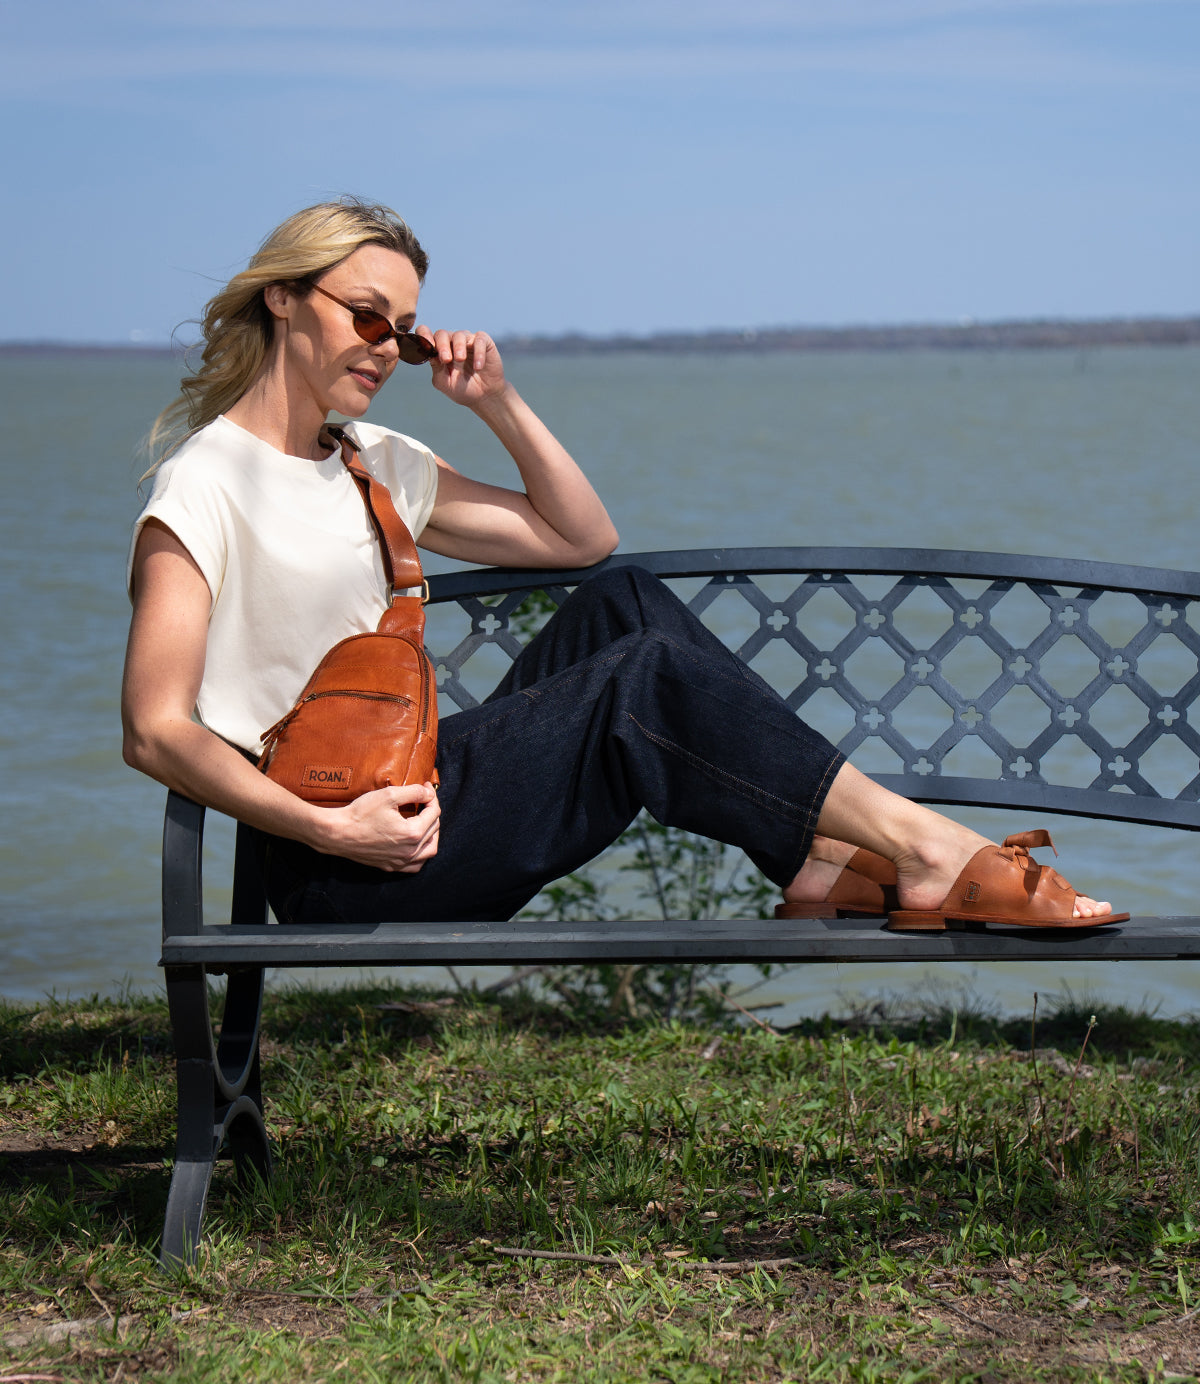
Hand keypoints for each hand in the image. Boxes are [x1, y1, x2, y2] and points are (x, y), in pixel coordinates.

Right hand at [322, 782, 440, 871]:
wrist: (337, 833)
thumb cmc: (360, 814)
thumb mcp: (389, 795)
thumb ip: (414, 792)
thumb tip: (428, 793)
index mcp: (412, 833)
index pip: (434, 813)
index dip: (432, 797)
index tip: (425, 788)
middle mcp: (410, 851)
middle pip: (433, 830)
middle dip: (432, 812)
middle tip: (424, 800)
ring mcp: (400, 861)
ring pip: (429, 851)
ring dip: (432, 835)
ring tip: (426, 822)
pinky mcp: (390, 866)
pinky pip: (415, 865)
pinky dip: (421, 854)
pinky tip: (416, 845)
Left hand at [420, 328, 507, 410]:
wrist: (484, 397)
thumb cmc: (462, 389)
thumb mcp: (444, 383)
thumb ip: (436, 369)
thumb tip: (430, 354)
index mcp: (438, 351)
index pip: (426, 335)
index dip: (423, 336)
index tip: (426, 346)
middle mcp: (451, 343)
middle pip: (441, 334)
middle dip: (442, 346)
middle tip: (446, 359)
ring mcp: (467, 341)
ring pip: (459, 335)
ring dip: (458, 347)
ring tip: (461, 360)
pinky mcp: (484, 343)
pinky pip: (479, 340)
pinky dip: (478, 352)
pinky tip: (478, 367)